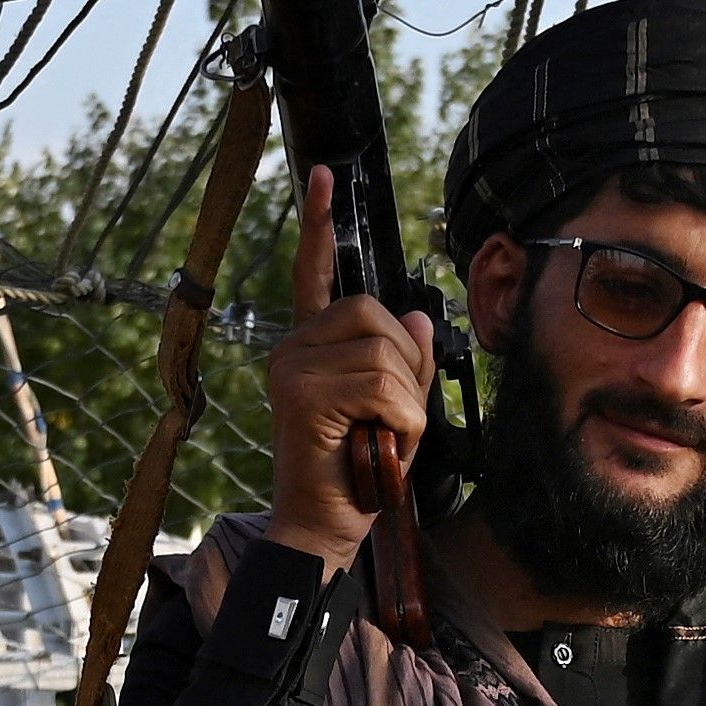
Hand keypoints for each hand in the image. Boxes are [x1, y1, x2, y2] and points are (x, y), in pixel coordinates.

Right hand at [261, 162, 428, 561]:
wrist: (326, 530)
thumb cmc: (359, 475)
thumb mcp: (396, 411)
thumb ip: (405, 363)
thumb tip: (412, 316)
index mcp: (311, 347)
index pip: (315, 275)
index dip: (318, 225)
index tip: (322, 175)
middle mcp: (293, 349)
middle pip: (374, 314)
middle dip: (405, 368)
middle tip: (392, 420)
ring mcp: (292, 369)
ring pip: (384, 352)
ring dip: (405, 403)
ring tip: (383, 440)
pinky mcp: (302, 395)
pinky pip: (383, 385)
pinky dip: (401, 422)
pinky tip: (380, 448)